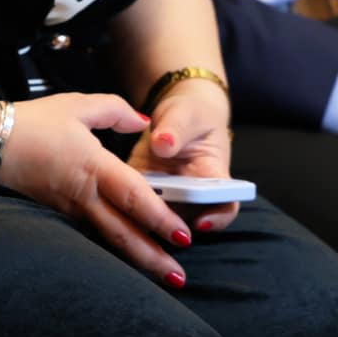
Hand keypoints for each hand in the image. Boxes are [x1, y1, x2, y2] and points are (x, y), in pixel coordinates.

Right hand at [0, 92, 193, 286]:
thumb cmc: (32, 122)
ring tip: (161, 279)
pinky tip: (123, 265)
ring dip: (136, 263)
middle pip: (124, 233)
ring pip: (107, 242)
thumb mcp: (78, 105)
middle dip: (154, 258)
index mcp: (94, 167)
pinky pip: (87, 238)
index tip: (183, 236)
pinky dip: (109, 255)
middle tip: (179, 277)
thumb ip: (116, 110)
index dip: (160, 219)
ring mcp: (66, 211)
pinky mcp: (54, 217)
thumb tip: (143, 121)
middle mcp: (82, 196)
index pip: (134, 198)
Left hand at [127, 78, 239, 232]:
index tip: (201, 222)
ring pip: (157, 216)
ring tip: (130, 202)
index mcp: (212, 174)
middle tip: (152, 210)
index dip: (217, 219)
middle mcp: (192, 191)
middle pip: (188, 217)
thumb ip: (176, 128)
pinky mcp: (142, 187)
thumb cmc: (192, 115)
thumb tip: (163, 144)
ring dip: (144, 215)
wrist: (176, 115)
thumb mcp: (187, 114)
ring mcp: (166, 192)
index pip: (225, 204)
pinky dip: (124, 201)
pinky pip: (133, 202)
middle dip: (169, 221)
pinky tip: (112, 192)